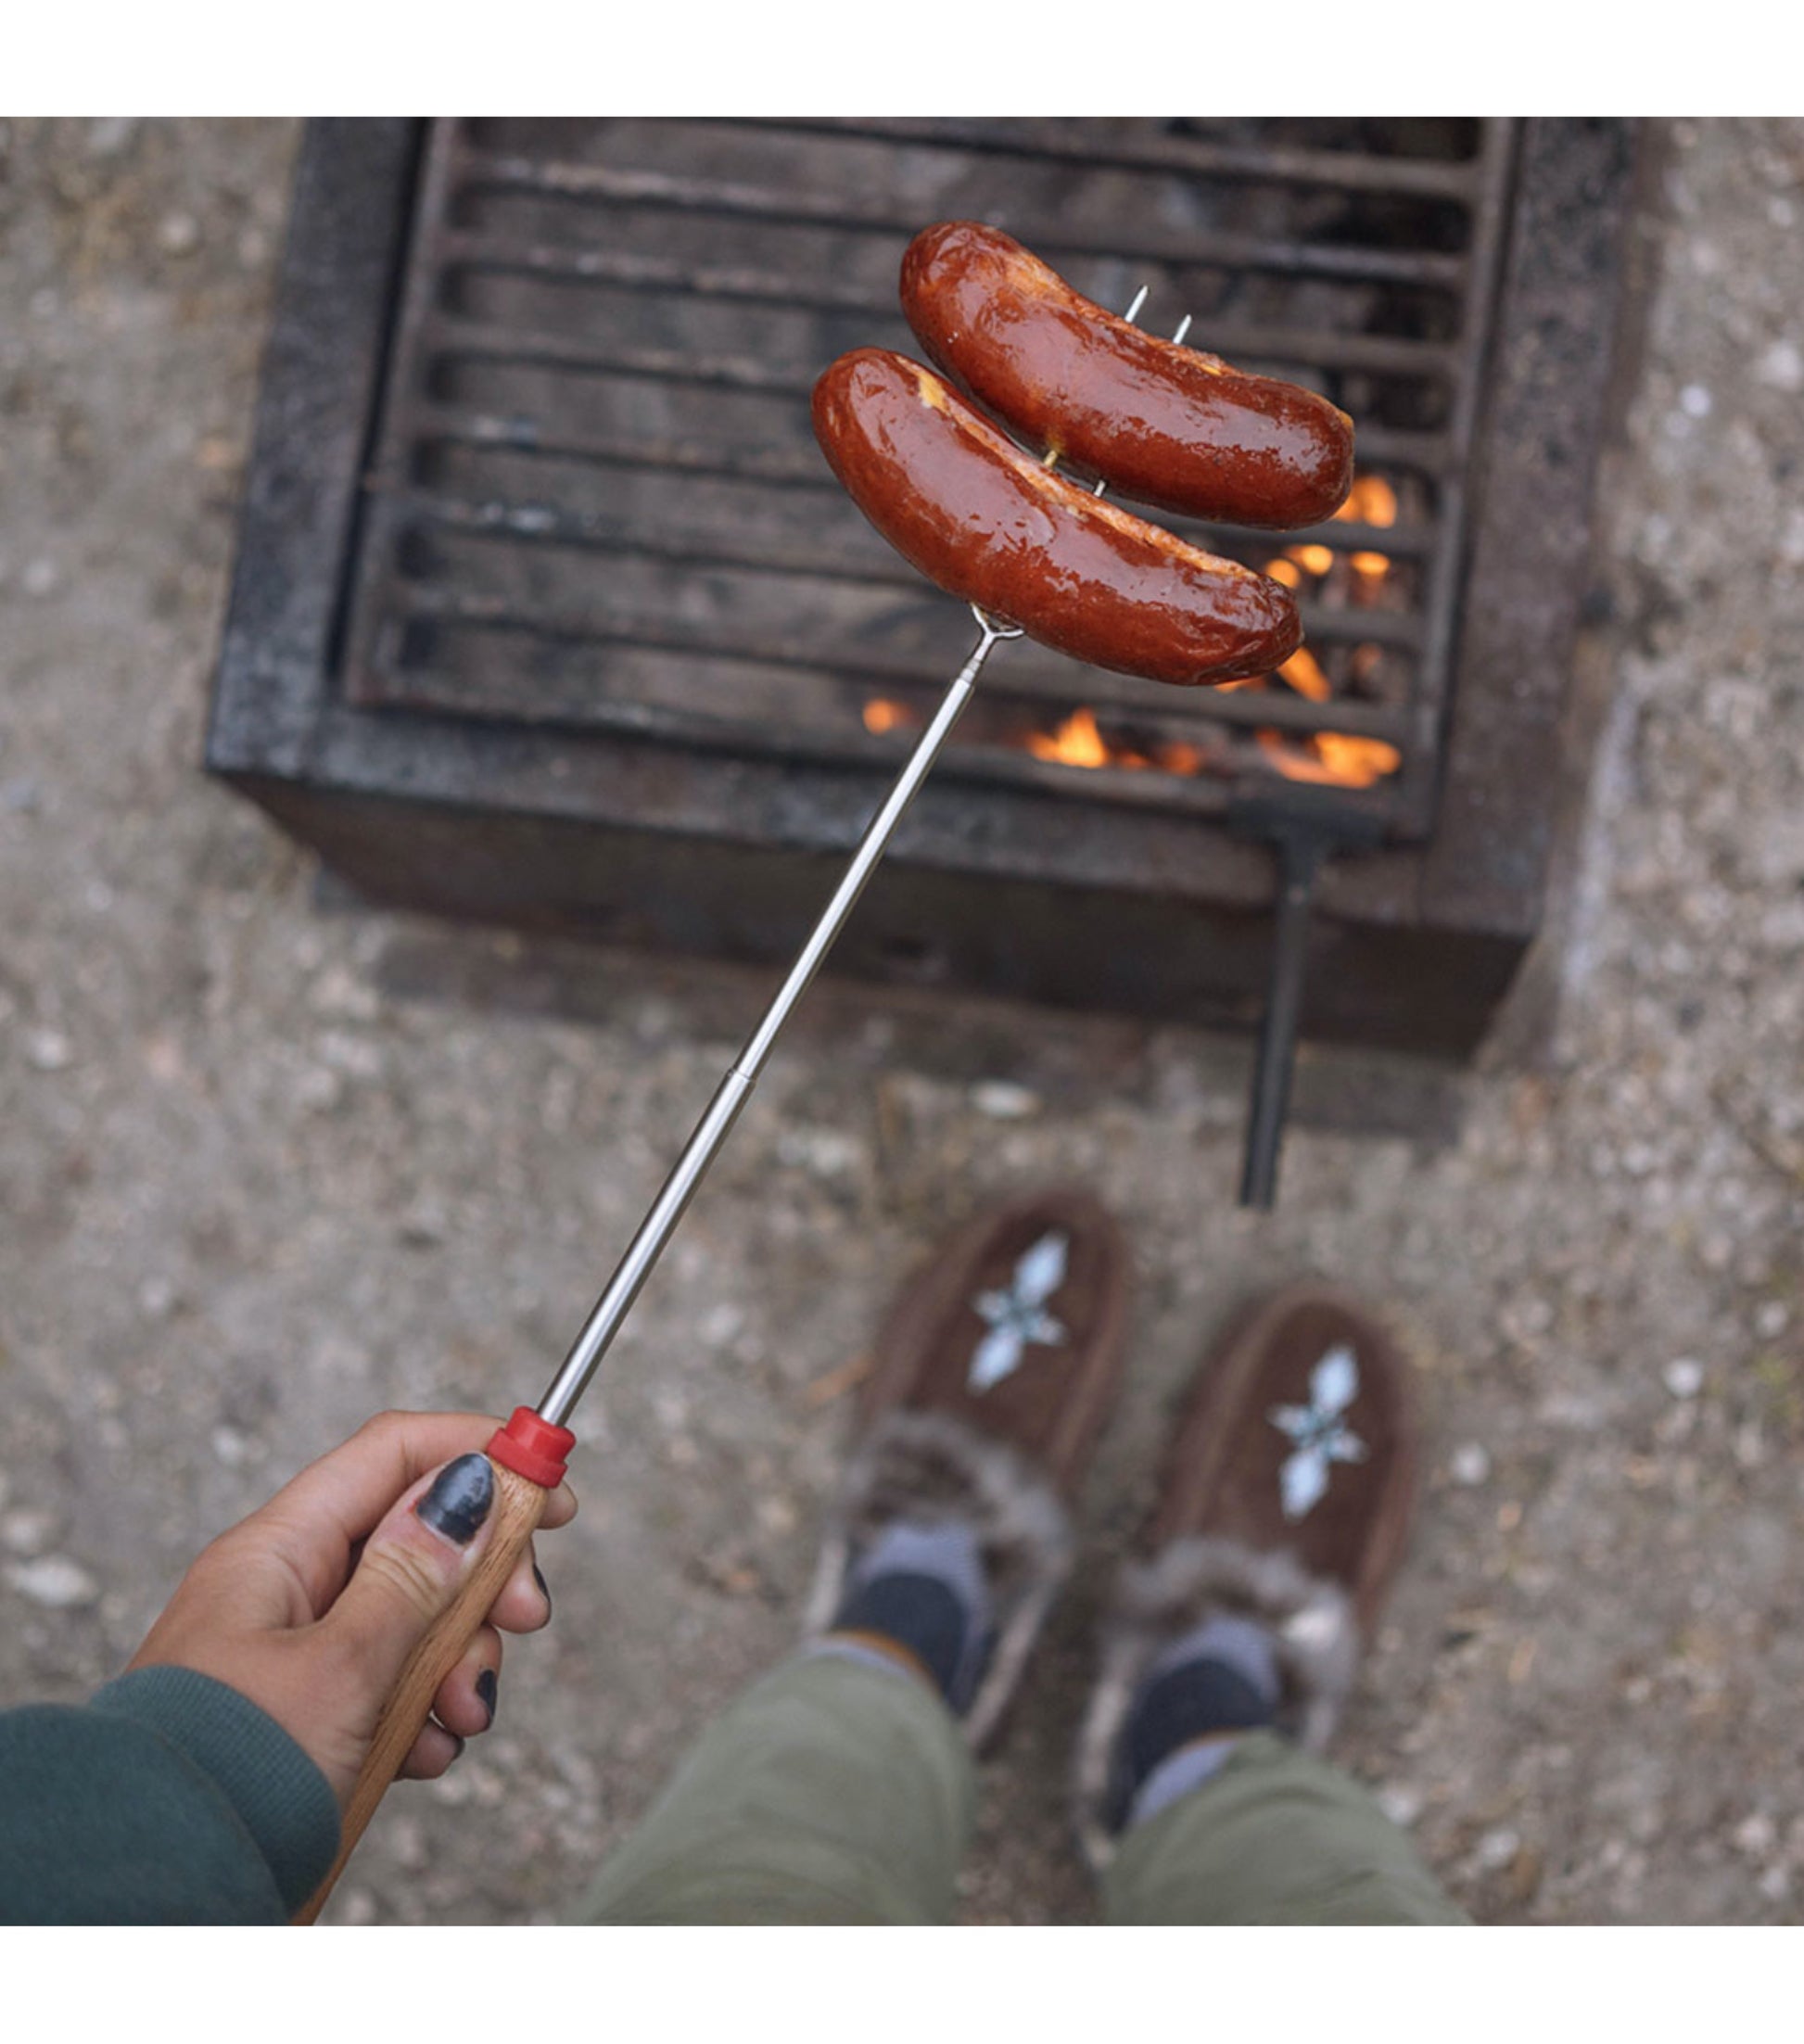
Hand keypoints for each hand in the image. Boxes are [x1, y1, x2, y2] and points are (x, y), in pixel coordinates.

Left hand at [126, 1411, 576, 1810]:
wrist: (153, 1892)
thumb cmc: (228, 1774)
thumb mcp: (343, 1666)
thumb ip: (415, 1574)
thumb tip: (470, 1485)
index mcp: (279, 1552)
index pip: (393, 1456)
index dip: (479, 1456)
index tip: (552, 1486)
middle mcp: (287, 1592)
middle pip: (420, 1540)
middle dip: (485, 1581)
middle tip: (526, 1618)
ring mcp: (298, 1655)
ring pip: (416, 1621)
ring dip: (461, 1662)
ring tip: (462, 1717)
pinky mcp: (310, 1717)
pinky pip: (392, 1688)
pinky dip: (425, 1716)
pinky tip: (424, 1754)